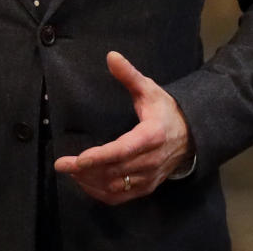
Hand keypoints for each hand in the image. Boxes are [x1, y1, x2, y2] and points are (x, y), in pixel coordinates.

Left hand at [53, 51, 190, 204]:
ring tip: (70, 171)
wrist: (191, 135)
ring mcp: (149, 177)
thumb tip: (111, 56)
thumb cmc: (165, 110)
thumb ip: (129, 75)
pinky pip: (121, 197)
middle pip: (115, 170)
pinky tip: (85, 183)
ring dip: (90, 182)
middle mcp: (151, 160)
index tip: (79, 159)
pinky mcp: (147, 187)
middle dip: (85, 170)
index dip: (100, 156)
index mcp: (151, 135)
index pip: (123, 150)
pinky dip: (100, 194)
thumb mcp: (149, 89)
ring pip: (116, 186)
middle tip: (61, 164)